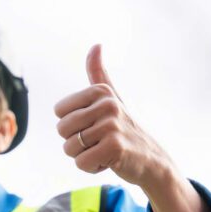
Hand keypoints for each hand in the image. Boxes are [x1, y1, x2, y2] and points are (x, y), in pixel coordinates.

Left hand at [53, 44, 173, 188]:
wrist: (151, 159)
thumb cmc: (124, 128)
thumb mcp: (112, 98)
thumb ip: (99, 73)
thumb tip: (96, 44)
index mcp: (100, 92)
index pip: (59, 112)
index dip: (71, 124)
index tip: (93, 125)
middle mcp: (107, 105)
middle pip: (61, 129)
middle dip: (75, 141)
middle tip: (98, 141)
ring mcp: (111, 125)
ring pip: (70, 148)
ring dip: (84, 155)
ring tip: (103, 150)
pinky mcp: (115, 147)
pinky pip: (81, 162)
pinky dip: (91, 167)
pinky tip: (108, 161)